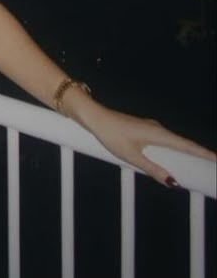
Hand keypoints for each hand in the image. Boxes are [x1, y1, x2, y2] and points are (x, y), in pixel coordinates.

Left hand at [82, 103, 215, 186]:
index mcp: (158, 134)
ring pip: (174, 143)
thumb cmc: (110, 134)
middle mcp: (158, 129)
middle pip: (184, 144)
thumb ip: (152, 169)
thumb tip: (172, 182)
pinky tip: (176, 159)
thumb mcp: (131, 156)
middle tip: (214, 166)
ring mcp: (151, 129)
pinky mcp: (145, 130)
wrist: (94, 117)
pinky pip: (165, 142)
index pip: (187, 145)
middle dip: (200, 155)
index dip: (204, 153)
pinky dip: (174, 150)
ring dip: (187, 153)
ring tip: (200, 166)